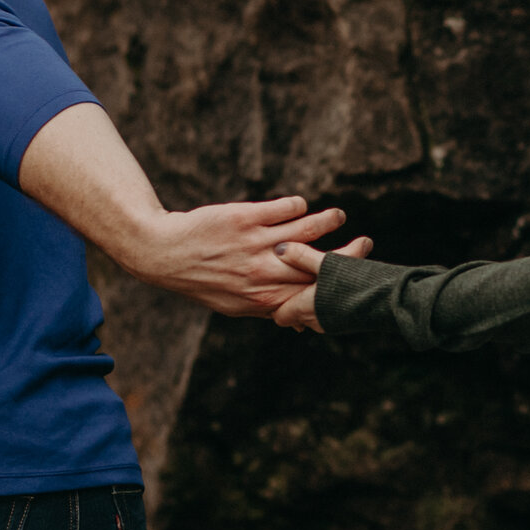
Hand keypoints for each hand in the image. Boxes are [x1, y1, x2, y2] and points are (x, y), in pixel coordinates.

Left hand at [131, 198, 347, 315]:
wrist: (164, 253)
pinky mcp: (246, 218)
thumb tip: (297, 323)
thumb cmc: (202, 281)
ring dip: (329, 222)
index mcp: (265, 297)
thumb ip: (269, 309)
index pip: (313, 292)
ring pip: (307, 229)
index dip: (338, 284)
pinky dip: (297, 207)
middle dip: (348, 254)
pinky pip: (284, 209)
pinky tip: (301, 206)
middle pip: (319, 262)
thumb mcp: (235, 305)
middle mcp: (264, 272)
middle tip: (365, 243)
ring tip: (339, 218)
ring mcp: (255, 244)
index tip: (355, 274)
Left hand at [267, 237, 359, 332]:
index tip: (279, 287)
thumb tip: (280, 248)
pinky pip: (326, 316)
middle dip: (294, 301)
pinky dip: (325, 304)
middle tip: (294, 282)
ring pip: (311, 316)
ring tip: (317, 282)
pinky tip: (334, 288)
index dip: (276, 302)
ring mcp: (331, 326)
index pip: (280, 315)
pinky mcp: (346, 324)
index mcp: (304, 308)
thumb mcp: (326, 263)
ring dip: (311, 302)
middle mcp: (316, 322)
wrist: (388, 299)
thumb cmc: (355, 281)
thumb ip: (302, 256)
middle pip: (295, 316)